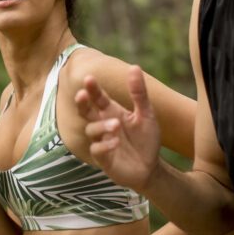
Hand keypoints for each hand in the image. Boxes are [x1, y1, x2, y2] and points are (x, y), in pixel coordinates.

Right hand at [77, 66, 161, 191]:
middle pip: (85, 111)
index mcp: (110, 111)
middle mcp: (102, 124)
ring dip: (101, 126)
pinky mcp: (104, 159)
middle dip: (82, 103)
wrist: (151, 167)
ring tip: (116, 124)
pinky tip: (115, 142)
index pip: (98, 97)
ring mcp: (101, 141)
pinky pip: (97, 150)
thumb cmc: (146, 139)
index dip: (93, 89)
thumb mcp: (146, 114)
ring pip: (91, 130)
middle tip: (82, 94)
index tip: (89, 78)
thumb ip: (139, 93)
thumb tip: (134, 66)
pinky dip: (105, 145)